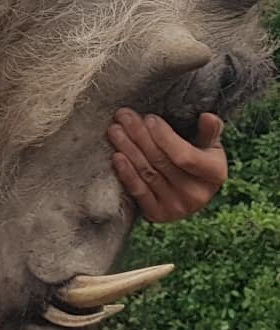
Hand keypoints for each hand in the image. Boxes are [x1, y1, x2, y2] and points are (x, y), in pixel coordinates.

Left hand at [106, 108, 226, 222]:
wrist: (189, 190)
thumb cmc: (198, 158)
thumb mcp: (209, 144)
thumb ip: (209, 131)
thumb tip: (207, 116)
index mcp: (215, 174)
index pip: (184, 155)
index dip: (164, 137)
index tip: (149, 118)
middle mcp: (197, 194)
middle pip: (160, 161)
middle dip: (139, 135)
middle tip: (123, 116)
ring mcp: (177, 207)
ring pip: (147, 172)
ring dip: (127, 148)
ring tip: (115, 130)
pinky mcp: (158, 214)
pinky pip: (138, 191)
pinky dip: (126, 173)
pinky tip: (116, 156)